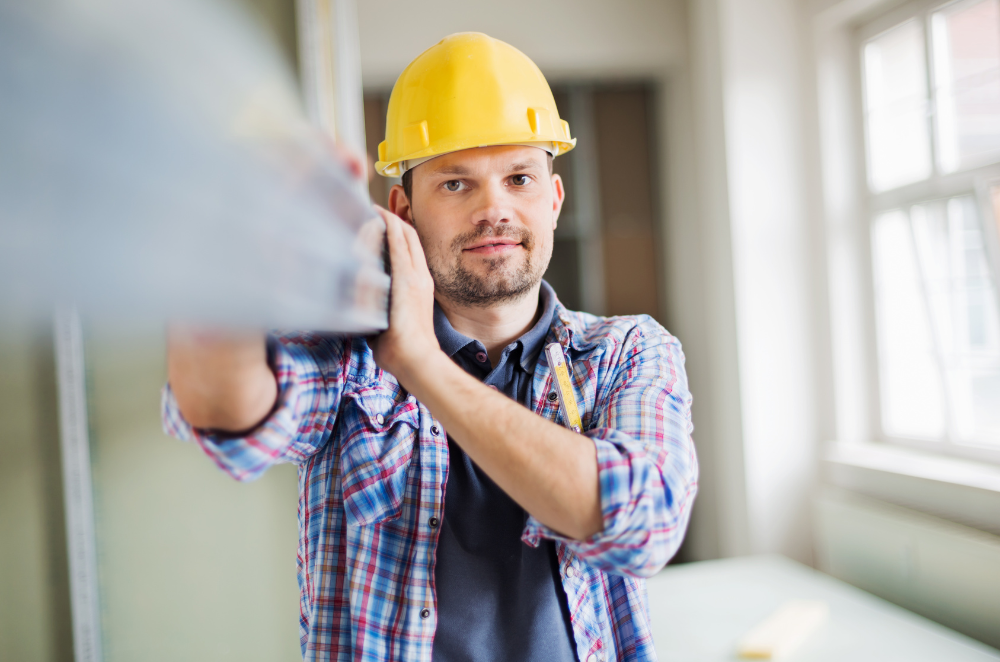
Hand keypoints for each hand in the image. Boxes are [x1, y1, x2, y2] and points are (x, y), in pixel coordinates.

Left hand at [369, 206, 442, 384]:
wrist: (416, 358)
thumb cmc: (403, 350)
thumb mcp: (393, 322)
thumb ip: (380, 309)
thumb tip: (361, 309)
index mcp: (420, 286)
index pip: (412, 250)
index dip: (398, 232)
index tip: (381, 222)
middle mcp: (420, 277)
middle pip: (410, 237)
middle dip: (393, 221)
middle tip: (372, 210)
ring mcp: (415, 277)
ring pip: (405, 237)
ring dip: (389, 220)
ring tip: (370, 209)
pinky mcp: (405, 279)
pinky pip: (399, 245)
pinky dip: (389, 227)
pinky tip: (377, 216)